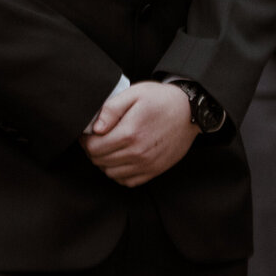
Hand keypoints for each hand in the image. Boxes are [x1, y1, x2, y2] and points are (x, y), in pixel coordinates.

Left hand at [81, 80, 195, 186]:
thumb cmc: (161, 99)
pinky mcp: (155, 170)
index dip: (86, 141)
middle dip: (93, 151)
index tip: (88, 134)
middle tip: (95, 140)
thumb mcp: (134, 93)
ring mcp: (147, 164)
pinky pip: (128, 182)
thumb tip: (95, 128)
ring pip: (111, 174)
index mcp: (130, 133)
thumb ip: (111, 109)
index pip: (94, 148)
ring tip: (108, 149)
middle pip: (101, 162)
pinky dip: (119, 174)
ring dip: (105, 163)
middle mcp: (138, 152)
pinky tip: (121, 160)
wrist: (190, 110)